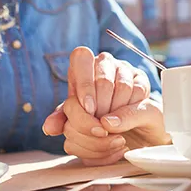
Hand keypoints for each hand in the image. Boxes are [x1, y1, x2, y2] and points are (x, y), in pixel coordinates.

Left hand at [42, 47, 167, 165]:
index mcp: (82, 68)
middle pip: (102, 79)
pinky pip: (138, 92)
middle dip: (101, 108)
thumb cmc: (97, 121)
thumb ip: (64, 121)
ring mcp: (124, 68)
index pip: (81, 57)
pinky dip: (131, 111)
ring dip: (116, 112)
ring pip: (121, 86)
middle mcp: (103, 63)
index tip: (89, 108)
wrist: (127, 133)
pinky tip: (126, 121)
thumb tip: (49, 127)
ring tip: (111, 126)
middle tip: (100, 126)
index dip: (84, 84)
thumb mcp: (78, 121)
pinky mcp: (142, 79)